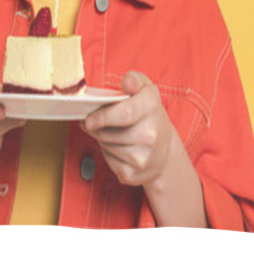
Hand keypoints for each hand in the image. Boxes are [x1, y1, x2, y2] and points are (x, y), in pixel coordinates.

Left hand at [81, 71, 173, 186]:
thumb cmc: (148, 115)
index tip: (89, 118)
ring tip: (111, 132)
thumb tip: (127, 82)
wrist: (164, 150)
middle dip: (95, 127)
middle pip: (108, 132)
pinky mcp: (133, 174)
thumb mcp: (145, 90)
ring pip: (105, 145)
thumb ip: (134, 80)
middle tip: (91, 121)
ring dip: (101, 138)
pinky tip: (117, 147)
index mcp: (151, 106)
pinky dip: (107, 153)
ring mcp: (143, 157)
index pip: (125, 113)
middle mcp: (151, 134)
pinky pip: (107, 161)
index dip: (103, 116)